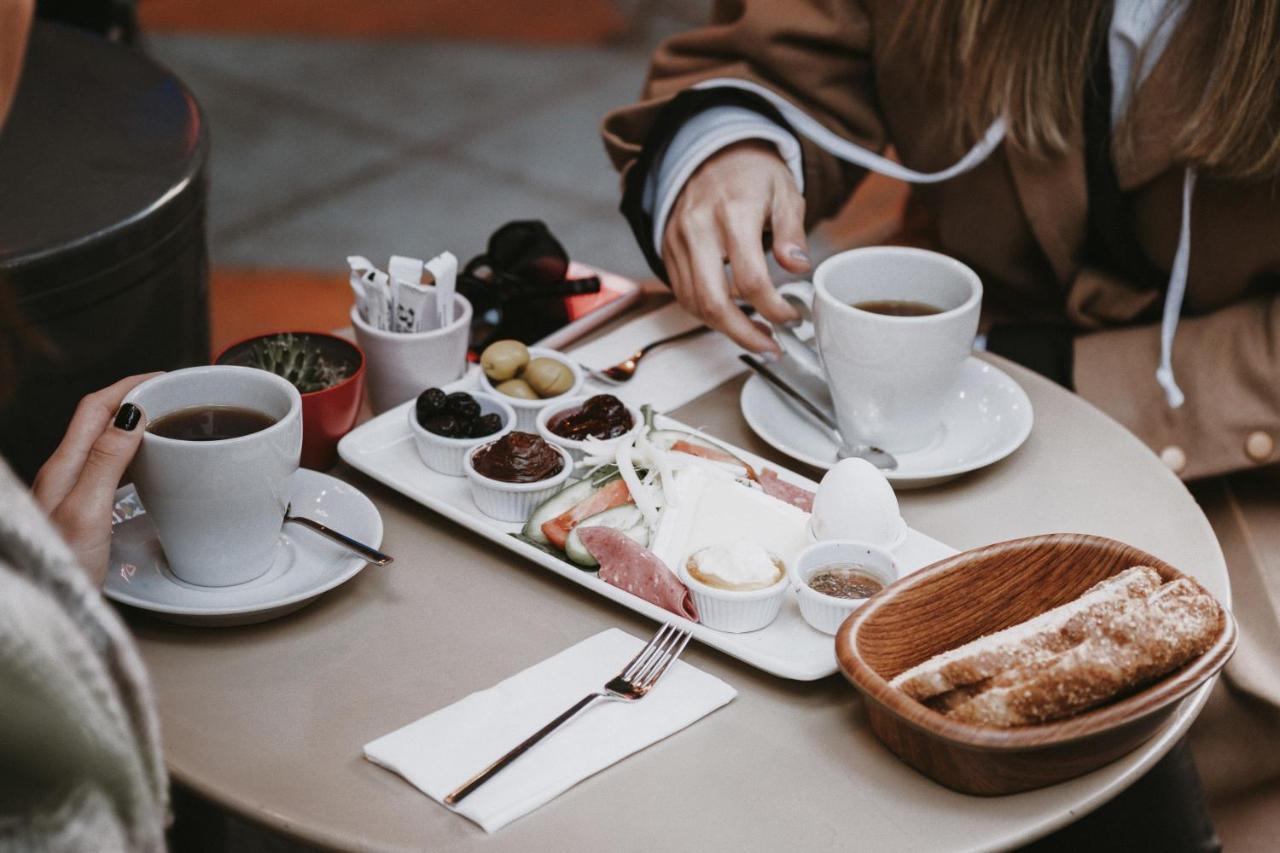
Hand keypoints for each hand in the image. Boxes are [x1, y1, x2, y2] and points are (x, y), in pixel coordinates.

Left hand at [32, 374, 159, 584]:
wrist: (45, 604)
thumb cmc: (60, 566)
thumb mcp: (87, 509)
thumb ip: (108, 460)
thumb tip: (132, 413)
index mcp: (65, 466)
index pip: (96, 407)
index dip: (129, 385)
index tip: (165, 377)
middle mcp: (65, 474)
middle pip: (100, 420)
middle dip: (136, 399)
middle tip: (173, 396)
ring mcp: (72, 492)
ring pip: (105, 443)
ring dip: (135, 426)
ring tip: (167, 423)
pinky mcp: (83, 511)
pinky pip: (109, 468)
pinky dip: (134, 456)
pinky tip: (150, 467)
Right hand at [662, 140, 809, 353]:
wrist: (710, 151)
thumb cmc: (752, 174)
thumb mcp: (784, 192)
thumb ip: (791, 232)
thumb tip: (799, 267)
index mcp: (733, 214)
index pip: (751, 279)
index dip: (774, 309)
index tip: (792, 317)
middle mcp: (699, 230)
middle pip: (714, 301)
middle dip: (744, 334)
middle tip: (771, 347)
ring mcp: (678, 241)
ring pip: (694, 303)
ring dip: (725, 329)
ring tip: (755, 337)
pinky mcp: (667, 250)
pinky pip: (682, 293)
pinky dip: (705, 313)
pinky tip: (730, 319)